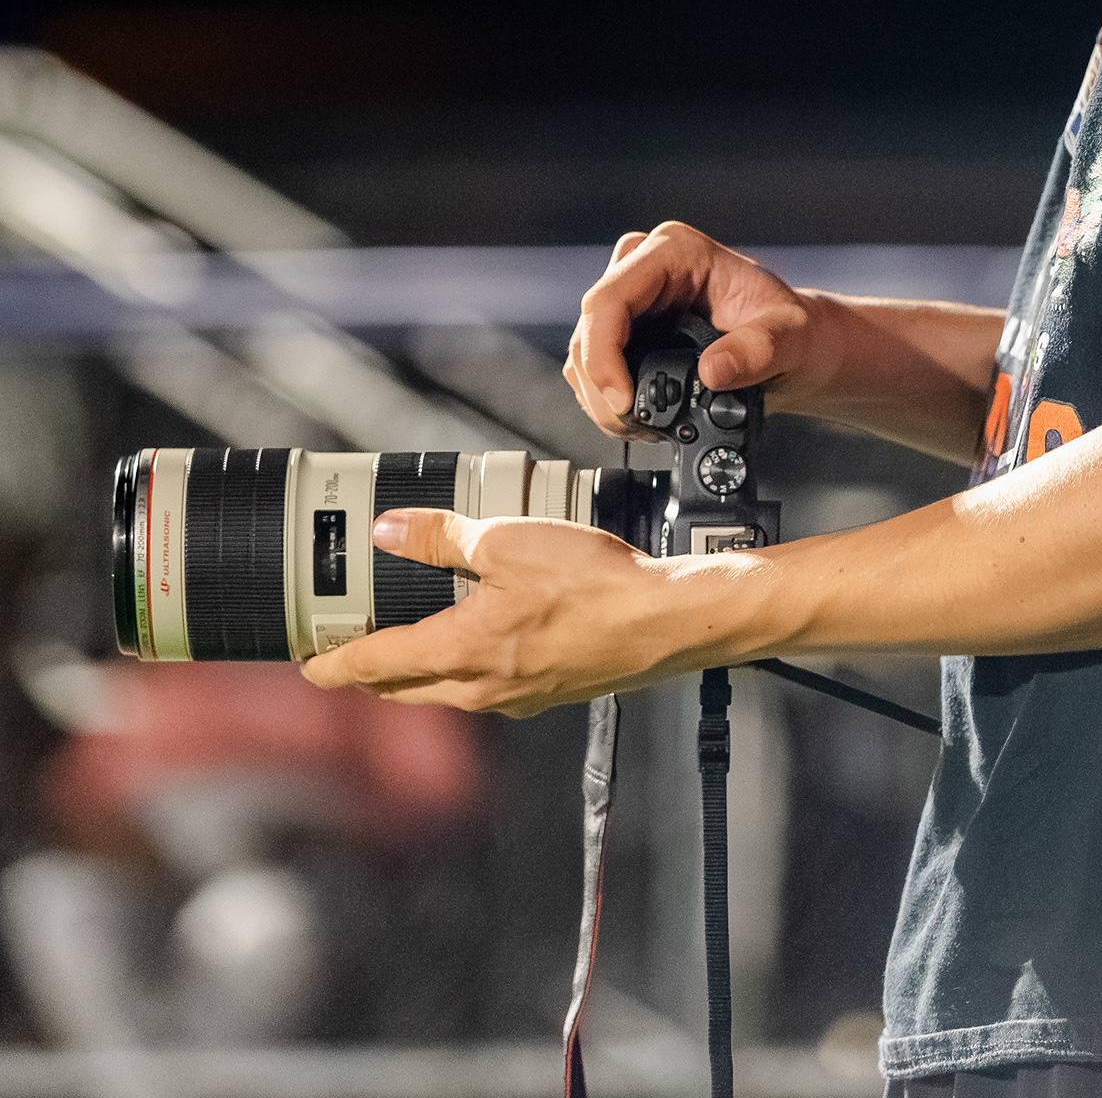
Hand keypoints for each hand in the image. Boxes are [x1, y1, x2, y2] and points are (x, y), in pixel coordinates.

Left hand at [300, 508, 732, 713]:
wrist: (663, 621)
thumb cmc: (593, 584)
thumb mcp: (507, 542)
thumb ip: (442, 538)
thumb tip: (390, 532)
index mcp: (461, 652)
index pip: (376, 667)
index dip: (334, 666)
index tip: (309, 666)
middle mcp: (481, 688)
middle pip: (404, 689)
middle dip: (370, 674)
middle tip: (347, 653)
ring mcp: (515, 698)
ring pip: (445, 692)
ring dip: (416, 673)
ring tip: (407, 641)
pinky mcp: (546, 692)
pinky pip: (484, 688)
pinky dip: (462, 669)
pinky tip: (479, 641)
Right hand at [565, 221, 821, 438]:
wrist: (797, 348)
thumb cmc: (793, 331)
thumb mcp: (790, 337)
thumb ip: (758, 350)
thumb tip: (713, 370)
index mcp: (677, 250)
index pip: (610, 297)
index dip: (603, 353)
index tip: (623, 400)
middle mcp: (647, 265)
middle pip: (589, 326)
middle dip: (601, 384)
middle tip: (635, 424)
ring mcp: (635, 297)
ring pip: (585, 350)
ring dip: (602, 397)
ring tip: (645, 426)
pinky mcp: (631, 329)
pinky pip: (595, 366)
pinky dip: (609, 399)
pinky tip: (642, 419)